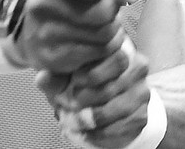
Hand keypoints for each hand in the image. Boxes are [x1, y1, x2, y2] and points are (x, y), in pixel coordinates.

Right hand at [17, 0, 135, 72]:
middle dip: (114, 10)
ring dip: (114, 29)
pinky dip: (108, 47)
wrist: (40, 26)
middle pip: (103, 10)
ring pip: (105, 33)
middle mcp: (38, 3)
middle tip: (108, 9)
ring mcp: (42, 33)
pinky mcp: (52, 58)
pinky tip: (98, 41)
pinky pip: (100, 52)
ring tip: (103, 24)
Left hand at [37, 47, 151, 148]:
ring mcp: (142, 94)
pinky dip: (98, 133)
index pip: (116, 58)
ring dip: (90, 118)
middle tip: (68, 105)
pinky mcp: (141, 116)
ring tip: (72, 121)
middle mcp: (137, 69)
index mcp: (120, 51)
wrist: (106, 107)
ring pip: (117, 109)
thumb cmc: (85, 85)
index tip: (75, 81)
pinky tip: (83, 132)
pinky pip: (120, 127)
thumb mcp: (67, 78)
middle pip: (114, 86)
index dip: (94, 73)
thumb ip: (55, 77)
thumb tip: (42, 77)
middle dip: (86, 99)